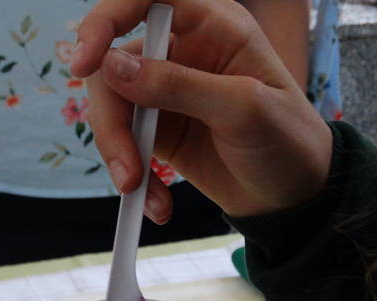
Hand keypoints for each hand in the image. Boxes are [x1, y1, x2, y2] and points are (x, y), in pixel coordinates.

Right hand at [71, 0, 332, 219]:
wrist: (291, 195)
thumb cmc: (285, 140)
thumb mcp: (241, 109)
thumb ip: (178, 85)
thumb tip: (110, 67)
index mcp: (210, 25)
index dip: (106, 21)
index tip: (85, 62)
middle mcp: (180, 51)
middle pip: (112, 66)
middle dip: (111, 122)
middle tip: (127, 170)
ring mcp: (162, 92)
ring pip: (110, 109)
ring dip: (118, 155)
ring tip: (140, 191)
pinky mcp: (154, 129)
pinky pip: (121, 145)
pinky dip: (132, 176)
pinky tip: (155, 204)